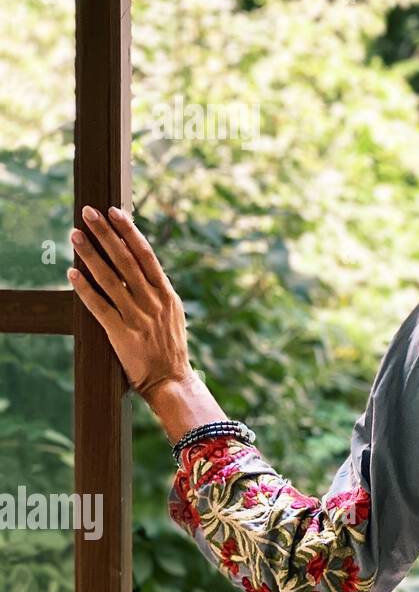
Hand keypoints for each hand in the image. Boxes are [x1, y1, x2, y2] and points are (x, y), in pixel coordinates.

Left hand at [68, 206, 192, 402]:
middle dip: (107, 234)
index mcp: (166, 294)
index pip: (146, 255)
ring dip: (91, 254)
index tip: (115, 212)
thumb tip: (145, 269)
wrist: (171, 380)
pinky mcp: (121, 333)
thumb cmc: (170, 348)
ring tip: (76, 235)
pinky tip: (72, 273)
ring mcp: (137, 317)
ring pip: (110, 278)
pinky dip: (85, 289)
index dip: (129, 232)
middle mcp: (153, 301)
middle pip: (126, 260)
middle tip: (90, 212)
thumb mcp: (173, 314)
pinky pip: (99, 306)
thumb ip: (159, 292)